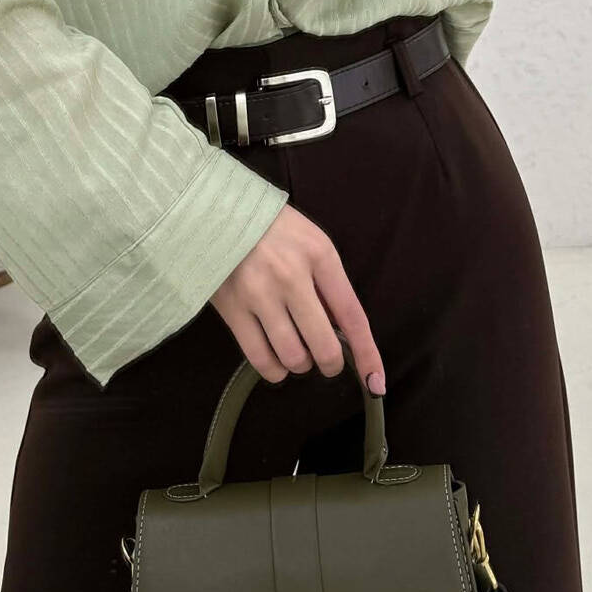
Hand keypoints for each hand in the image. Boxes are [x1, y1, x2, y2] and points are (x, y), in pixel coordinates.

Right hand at [209, 202, 386, 393]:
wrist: (216, 210)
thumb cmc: (272, 227)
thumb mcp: (311, 241)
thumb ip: (328, 282)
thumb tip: (340, 330)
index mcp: (318, 255)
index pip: (351, 314)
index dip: (367, 353)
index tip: (376, 381)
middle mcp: (291, 276)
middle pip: (323, 345)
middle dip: (330, 363)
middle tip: (327, 361)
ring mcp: (259, 294)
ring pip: (293, 356)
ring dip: (300, 364)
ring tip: (297, 353)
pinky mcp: (232, 309)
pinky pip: (260, 358)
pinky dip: (274, 370)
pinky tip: (277, 363)